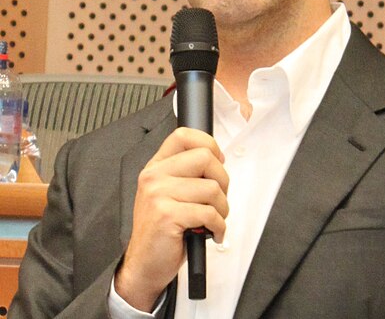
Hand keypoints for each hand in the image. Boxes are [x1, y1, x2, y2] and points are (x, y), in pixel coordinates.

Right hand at [114, 127, 228, 311]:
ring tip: (214, 220)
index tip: (218, 160)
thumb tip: (218, 158)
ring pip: (212, 188)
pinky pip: (209, 213)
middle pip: (205, 158)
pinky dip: (219, 226)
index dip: (209, 144)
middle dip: (222, 180)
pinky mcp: (167, 216)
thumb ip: (187, 173)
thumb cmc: (163, 230)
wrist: (144, 265)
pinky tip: (213, 233)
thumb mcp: (169, 193)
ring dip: (222, 208)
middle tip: (218, 199)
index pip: (184, 136)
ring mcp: (158, 195)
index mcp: (156, 167)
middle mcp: (154, 176)